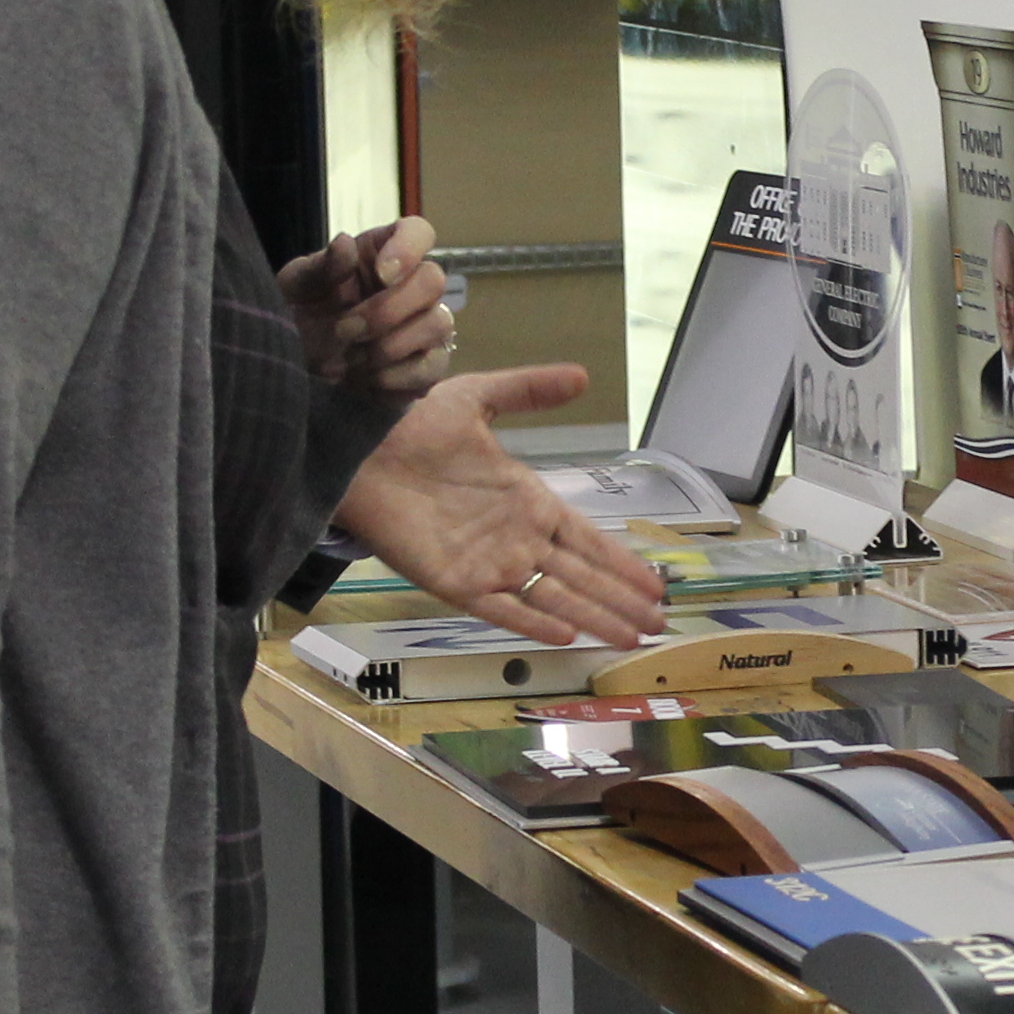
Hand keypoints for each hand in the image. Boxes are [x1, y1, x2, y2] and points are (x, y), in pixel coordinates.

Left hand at [277, 217, 451, 396]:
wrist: (300, 367)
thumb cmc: (301, 315)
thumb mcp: (295, 288)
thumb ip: (320, 267)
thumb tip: (345, 243)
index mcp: (380, 254)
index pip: (418, 232)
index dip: (409, 248)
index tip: (381, 274)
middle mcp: (411, 285)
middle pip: (434, 280)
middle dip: (388, 310)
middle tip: (344, 330)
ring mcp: (426, 325)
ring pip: (440, 324)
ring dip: (389, 346)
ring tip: (349, 360)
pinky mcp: (428, 365)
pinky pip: (433, 368)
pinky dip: (397, 376)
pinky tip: (366, 379)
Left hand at [333, 366, 670, 647]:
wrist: (355, 446)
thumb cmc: (410, 423)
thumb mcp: (477, 398)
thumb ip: (528, 392)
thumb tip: (581, 376)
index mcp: (527, 500)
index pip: (587, 540)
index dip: (621, 563)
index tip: (656, 583)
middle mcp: (515, 539)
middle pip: (580, 577)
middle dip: (621, 600)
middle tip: (659, 624)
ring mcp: (487, 563)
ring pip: (553, 597)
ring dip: (593, 617)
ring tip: (631, 638)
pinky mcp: (454, 582)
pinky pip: (501, 607)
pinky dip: (532, 622)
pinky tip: (566, 636)